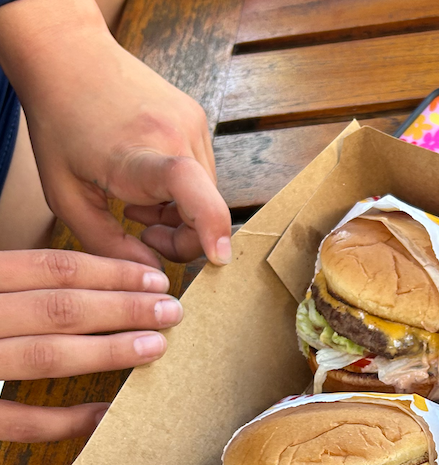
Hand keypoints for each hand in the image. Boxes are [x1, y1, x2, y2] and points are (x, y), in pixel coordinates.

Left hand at [0, 2, 230, 267]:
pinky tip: (146, 184)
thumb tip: (152, 275)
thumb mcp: (67, 196)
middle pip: (204, 213)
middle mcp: (177, 134)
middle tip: (140, 233)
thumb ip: (108, 245)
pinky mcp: (197, 119)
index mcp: (137, 154)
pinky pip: (202, 176)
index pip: (187, 187)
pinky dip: (179, 193)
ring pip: (206, 198)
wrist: (68, 54)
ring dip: (177, 215)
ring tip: (136, 203)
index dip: (210, 225)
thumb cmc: (60, 125)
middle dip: (179, 238)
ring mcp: (193, 124)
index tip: (219, 257)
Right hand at [0, 249, 180, 442]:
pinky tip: (107, 413)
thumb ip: (18, 288)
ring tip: (155, 347)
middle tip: (171, 312)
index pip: (51, 269)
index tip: (156, 280)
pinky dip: (67, 419)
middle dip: (123, 309)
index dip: (110, 274)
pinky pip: (22, 422)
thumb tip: (87, 289)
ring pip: (46, 355)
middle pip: (59, 309)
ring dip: (107, 352)